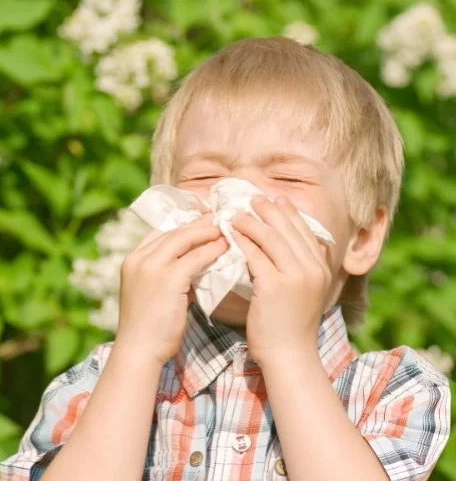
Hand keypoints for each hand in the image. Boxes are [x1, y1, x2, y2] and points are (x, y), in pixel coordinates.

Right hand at [116, 213, 228, 366]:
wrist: (139, 350)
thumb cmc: (148, 329)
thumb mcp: (152, 293)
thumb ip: (168, 275)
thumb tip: (194, 265)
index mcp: (131, 261)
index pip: (158, 233)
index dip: (181, 226)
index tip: (199, 222)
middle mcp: (138, 259)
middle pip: (172, 232)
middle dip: (196, 224)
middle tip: (217, 218)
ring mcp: (151, 267)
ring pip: (183, 239)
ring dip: (206, 233)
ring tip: (225, 230)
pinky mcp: (168, 278)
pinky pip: (195, 257)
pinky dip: (211, 250)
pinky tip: (224, 248)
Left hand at [230, 195, 331, 366]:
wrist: (289, 355)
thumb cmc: (289, 327)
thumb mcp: (302, 293)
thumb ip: (297, 269)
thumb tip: (281, 247)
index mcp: (322, 269)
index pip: (306, 231)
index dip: (290, 213)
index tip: (276, 199)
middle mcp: (313, 269)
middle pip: (289, 229)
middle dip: (270, 210)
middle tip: (253, 198)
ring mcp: (296, 276)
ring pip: (271, 238)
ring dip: (252, 222)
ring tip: (236, 214)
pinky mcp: (275, 285)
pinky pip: (255, 254)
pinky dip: (241, 241)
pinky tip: (230, 234)